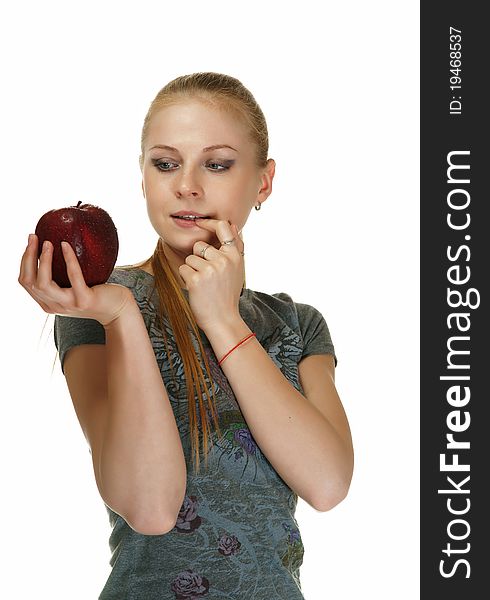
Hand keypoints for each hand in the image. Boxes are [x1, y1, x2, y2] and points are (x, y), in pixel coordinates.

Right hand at [18, 234, 133, 326]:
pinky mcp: (84, 300)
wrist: (117, 310)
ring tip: (48, 242)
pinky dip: (68, 259)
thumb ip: (59, 277)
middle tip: (33, 237)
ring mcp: (68, 305)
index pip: (26, 282)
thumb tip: (50, 245)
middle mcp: (54, 306)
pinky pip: (73, 277)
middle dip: (28, 257)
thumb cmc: (95, 293)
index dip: (24, 261)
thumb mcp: (71, 287)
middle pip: (29, 282)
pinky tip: (66, 245)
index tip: (30, 242)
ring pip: (43, 284)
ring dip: (43, 260)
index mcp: (47, 302)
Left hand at [178, 219, 244, 331]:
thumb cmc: (228, 294)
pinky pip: (183, 269)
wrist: (223, 319)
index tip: (199, 222)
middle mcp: (224, 260)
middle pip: (199, 245)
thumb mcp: (238, 269)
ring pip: (190, 258)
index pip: (223, 227)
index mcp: (235, 256)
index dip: (209, 223)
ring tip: (204, 284)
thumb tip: (232, 224)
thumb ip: (235, 247)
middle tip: (208, 276)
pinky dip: (186, 278)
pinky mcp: (196, 279)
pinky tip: (197, 289)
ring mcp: (210, 269)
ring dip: (192, 270)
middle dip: (198, 258)